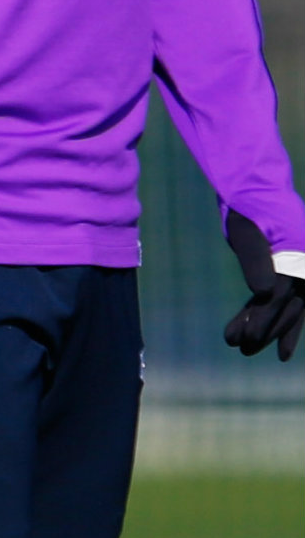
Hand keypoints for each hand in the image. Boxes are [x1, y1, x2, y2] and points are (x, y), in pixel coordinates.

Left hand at [226, 209, 302, 359]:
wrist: (255, 187)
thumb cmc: (251, 207)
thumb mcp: (247, 233)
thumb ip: (257, 261)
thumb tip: (265, 294)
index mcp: (302, 258)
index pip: (281, 298)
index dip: (263, 321)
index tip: (243, 340)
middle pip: (287, 307)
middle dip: (264, 331)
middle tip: (240, 350)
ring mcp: (299, 268)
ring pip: (285, 306)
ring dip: (266, 328)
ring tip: (243, 349)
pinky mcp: (286, 268)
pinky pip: (280, 297)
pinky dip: (265, 314)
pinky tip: (253, 333)